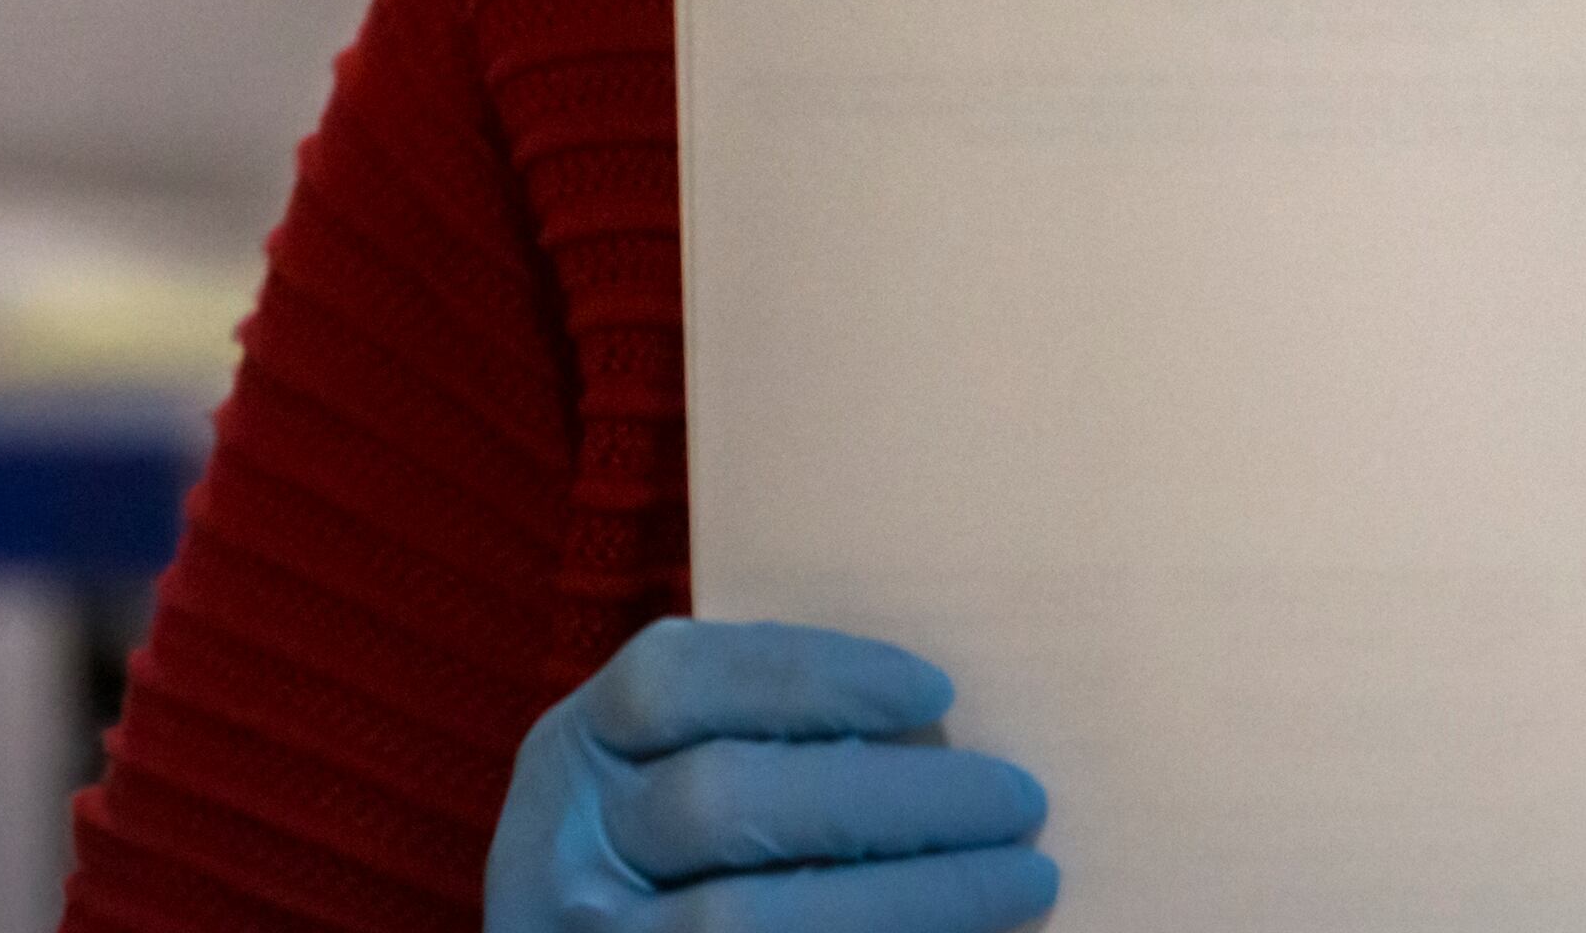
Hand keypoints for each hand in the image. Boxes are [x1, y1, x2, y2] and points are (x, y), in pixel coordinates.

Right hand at [485, 618, 1055, 931]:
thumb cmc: (682, 852)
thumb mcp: (678, 768)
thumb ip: (770, 733)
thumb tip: (942, 719)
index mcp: (575, 749)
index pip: (674, 681)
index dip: (809, 677)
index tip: (936, 692)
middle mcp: (560, 851)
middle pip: (722, 800)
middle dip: (888, 797)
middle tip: (1018, 798)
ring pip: (744, 919)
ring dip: (909, 896)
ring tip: (1025, 876)